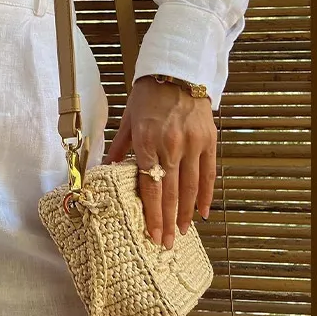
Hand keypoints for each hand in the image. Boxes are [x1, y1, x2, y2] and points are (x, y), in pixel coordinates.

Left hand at [103, 75, 216, 248]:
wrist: (177, 71)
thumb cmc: (148, 95)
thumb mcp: (128, 119)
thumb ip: (120, 147)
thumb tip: (107, 169)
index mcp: (147, 143)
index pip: (150, 187)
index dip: (152, 214)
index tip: (152, 235)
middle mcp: (171, 146)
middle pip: (170, 193)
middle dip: (167, 221)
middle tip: (166, 244)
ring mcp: (193, 144)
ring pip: (190, 187)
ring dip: (185, 213)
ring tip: (181, 232)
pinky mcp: (209, 140)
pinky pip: (209, 173)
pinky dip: (205, 195)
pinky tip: (201, 212)